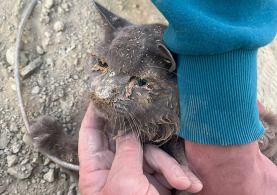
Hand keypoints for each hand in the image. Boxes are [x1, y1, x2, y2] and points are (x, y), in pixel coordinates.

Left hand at [78, 103, 202, 193]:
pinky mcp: (152, 182)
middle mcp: (113, 168)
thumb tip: (128, 129)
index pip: (90, 133)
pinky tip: (189, 185)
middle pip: (126, 139)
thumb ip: (126, 152)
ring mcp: (134, 174)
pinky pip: (164, 168)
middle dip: (145, 139)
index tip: (103, 94)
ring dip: (169, 167)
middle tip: (153, 123)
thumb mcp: (125, 184)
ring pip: (150, 153)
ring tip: (182, 183)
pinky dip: (177, 175)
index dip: (95, 113)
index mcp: (96, 170)